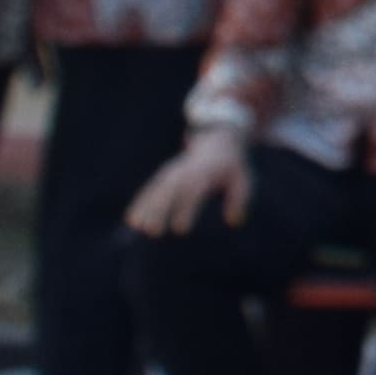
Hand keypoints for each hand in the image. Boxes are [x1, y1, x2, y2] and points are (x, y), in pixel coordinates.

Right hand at [127, 135, 249, 238]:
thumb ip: (239, 199)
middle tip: (152, 232)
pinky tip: (132, 218)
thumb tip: (234, 221)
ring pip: (156, 190)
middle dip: (160, 211)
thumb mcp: (243, 179)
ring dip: (146, 207)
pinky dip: (140, 202)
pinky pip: (150, 188)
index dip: (187, 210)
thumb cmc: (232, 167)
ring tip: (137, 227)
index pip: (194, 192)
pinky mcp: (165, 175)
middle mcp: (185, 172)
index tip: (181, 229)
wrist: (218, 142)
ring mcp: (172, 172)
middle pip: (170, 192)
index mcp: (205, 174)